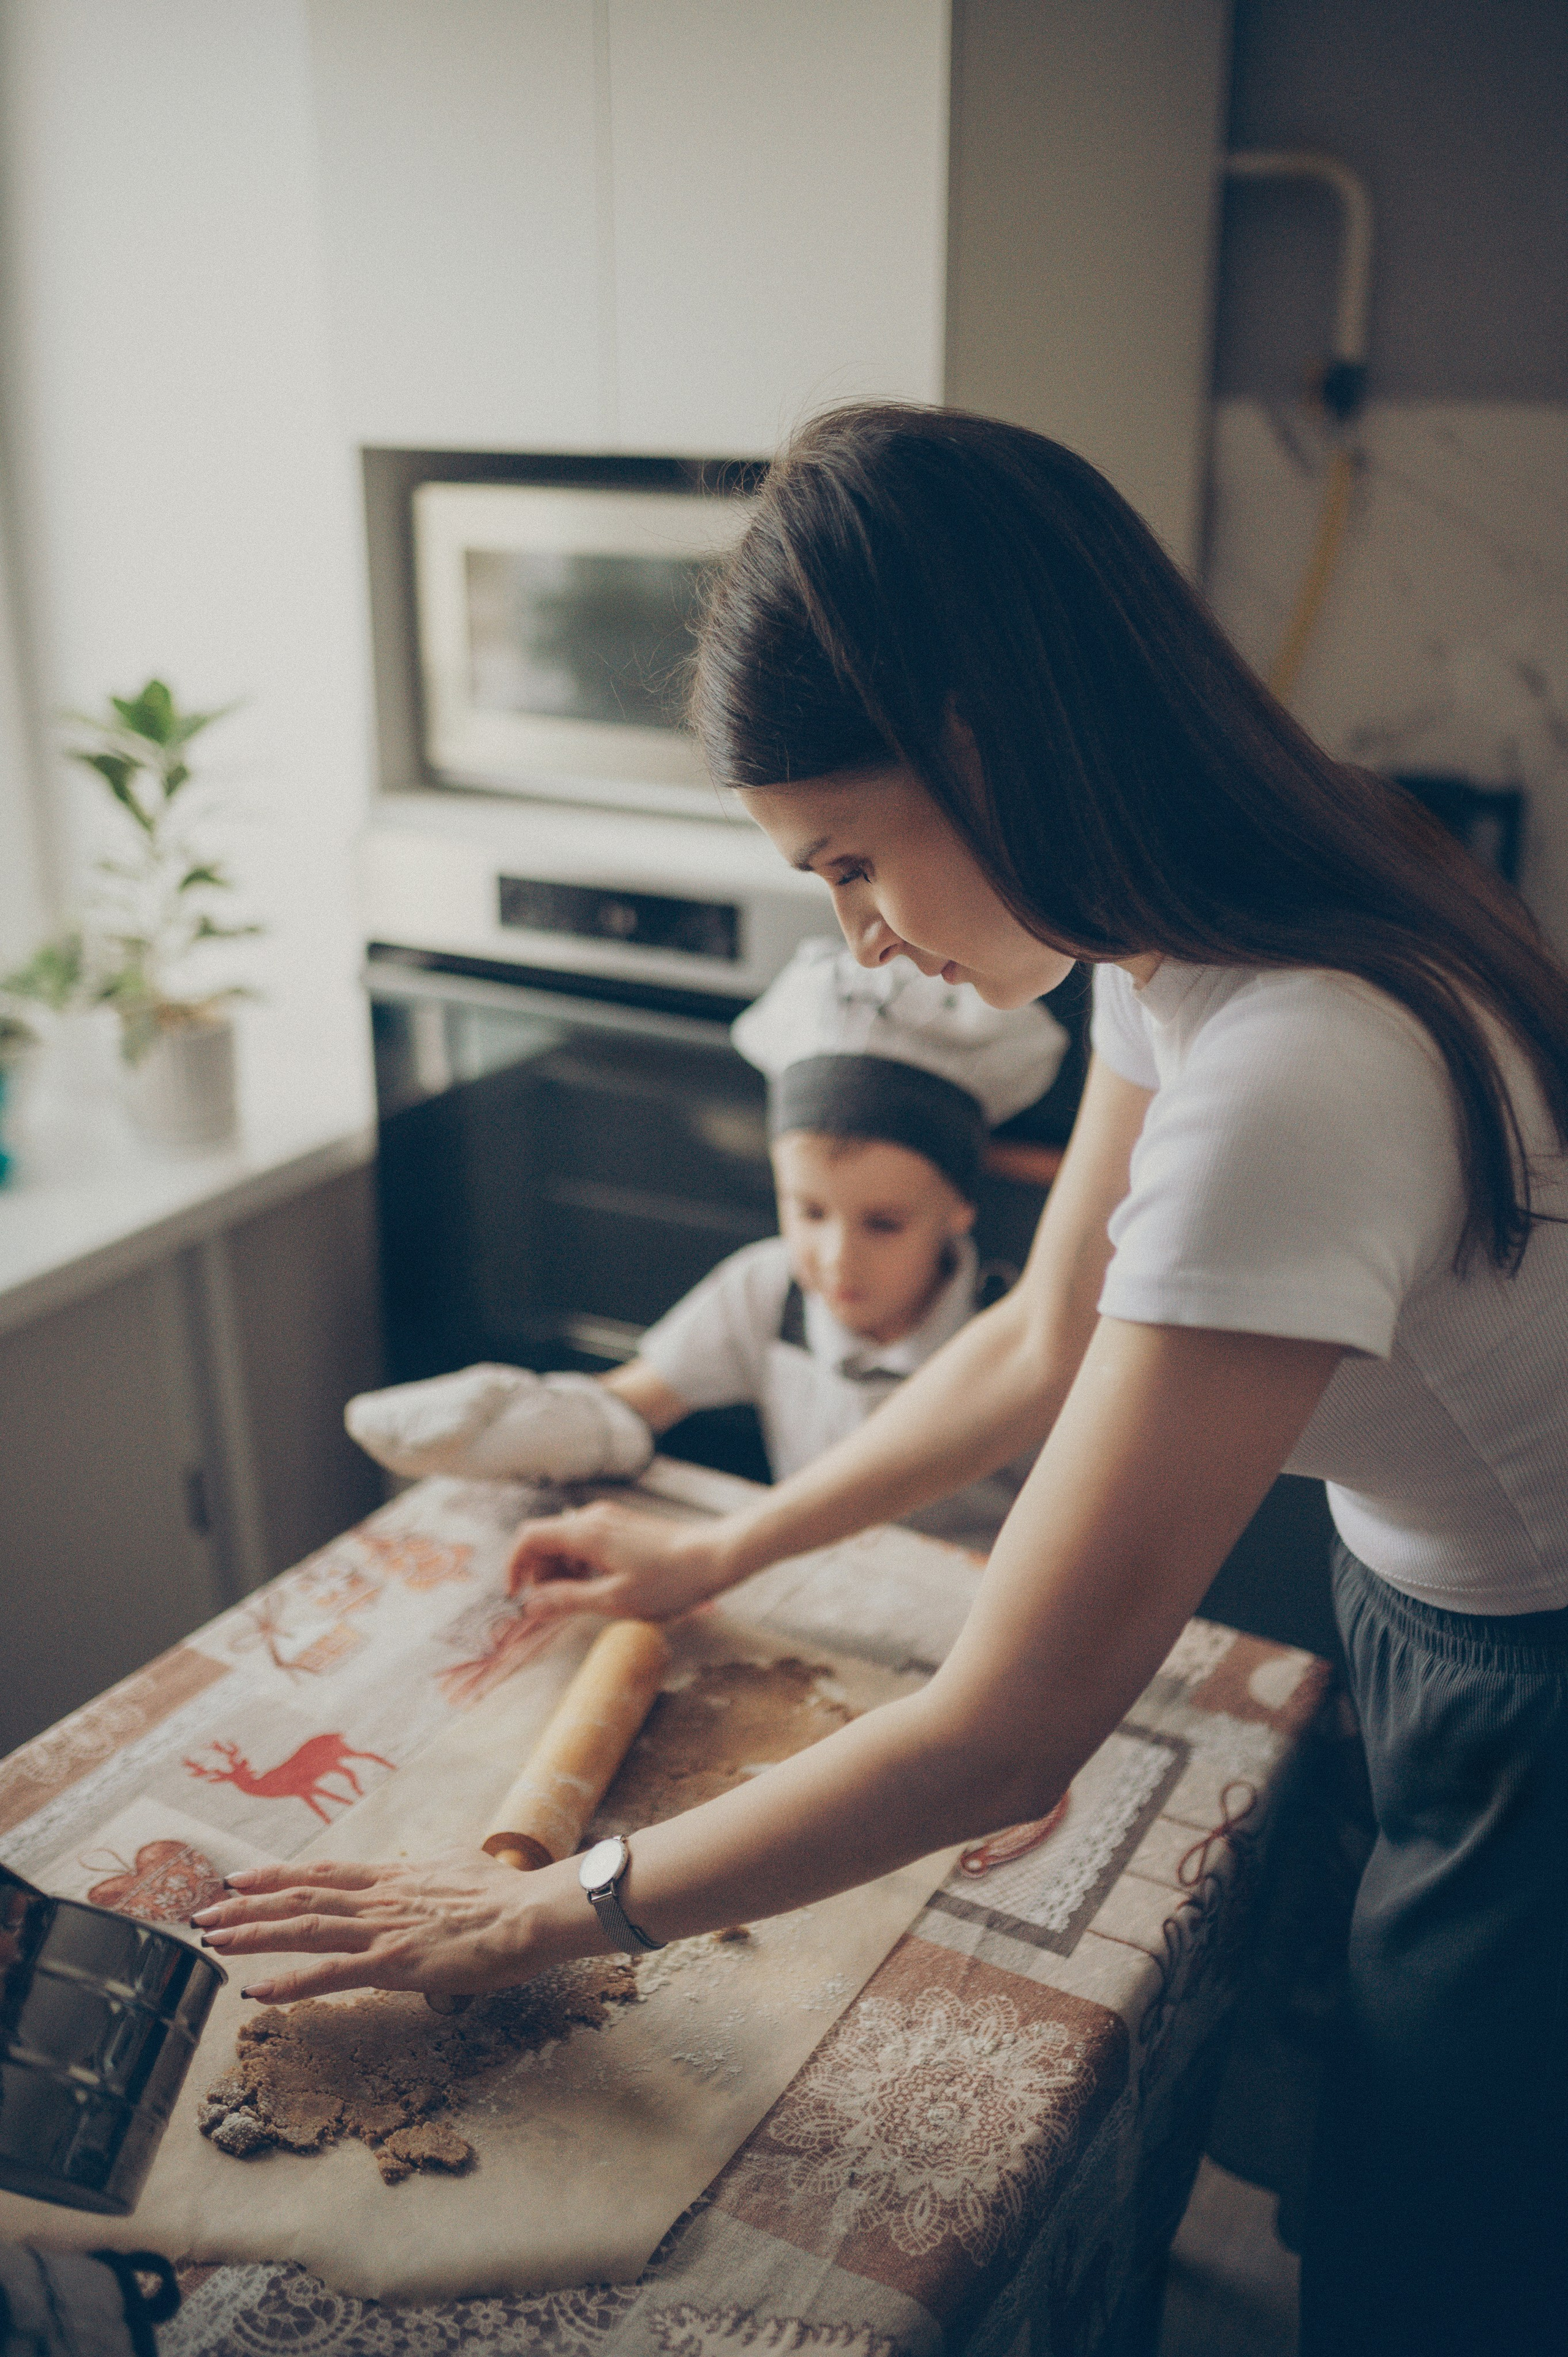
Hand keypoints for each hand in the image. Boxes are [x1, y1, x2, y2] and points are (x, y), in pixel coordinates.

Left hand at [189, 1852, 564, 2003]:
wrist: (531, 1913)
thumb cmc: (507, 1896)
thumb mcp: (462, 1870)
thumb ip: (436, 1874)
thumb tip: (435, 1871)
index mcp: (394, 1877)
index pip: (323, 1872)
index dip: (277, 1874)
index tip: (239, 1877)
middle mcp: (379, 1898)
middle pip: (300, 1896)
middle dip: (247, 1906)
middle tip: (203, 1913)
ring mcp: (383, 1929)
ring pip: (304, 1927)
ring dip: (253, 1934)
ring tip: (212, 1942)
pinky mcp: (394, 1964)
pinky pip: (331, 1974)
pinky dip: (290, 1982)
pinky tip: (257, 1990)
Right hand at [506, 1498, 731, 1620]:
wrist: (713, 1557)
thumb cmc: (668, 1581)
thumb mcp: (614, 1600)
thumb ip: (567, 1600)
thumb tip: (530, 1606)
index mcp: (586, 1533)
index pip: (529, 1538)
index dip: (514, 1566)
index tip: (516, 1595)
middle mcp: (593, 1518)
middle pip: (545, 1539)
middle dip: (539, 1573)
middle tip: (554, 1605)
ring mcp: (609, 1519)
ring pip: (565, 1541)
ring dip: (561, 1571)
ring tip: (581, 1600)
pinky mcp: (621, 1526)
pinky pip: (585, 1541)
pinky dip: (580, 1564)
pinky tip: (600, 1585)